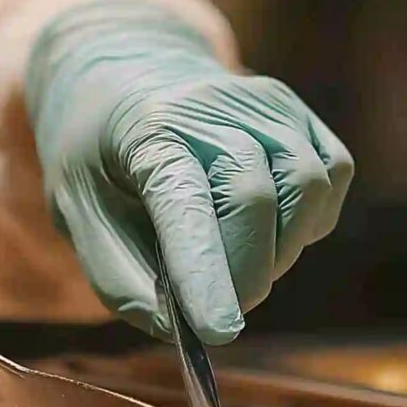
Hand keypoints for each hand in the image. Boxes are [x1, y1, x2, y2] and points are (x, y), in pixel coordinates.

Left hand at [25, 0, 351, 342]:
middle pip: (255, 199)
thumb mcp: (76, 213)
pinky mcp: (300, 113)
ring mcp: (266, 104)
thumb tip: (177, 331)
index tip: (218, 331)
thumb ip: (119, 279)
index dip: (204, 270)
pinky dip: (307, 221)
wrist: (126, 75)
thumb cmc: (98, 154)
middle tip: (217, 312)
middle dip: (245, 275)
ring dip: (280, 251)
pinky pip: (330, 177)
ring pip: (307, 188)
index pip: (184, 203)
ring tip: (236, 262)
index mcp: (146, 130)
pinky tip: (267, 227)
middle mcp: (213, 106)